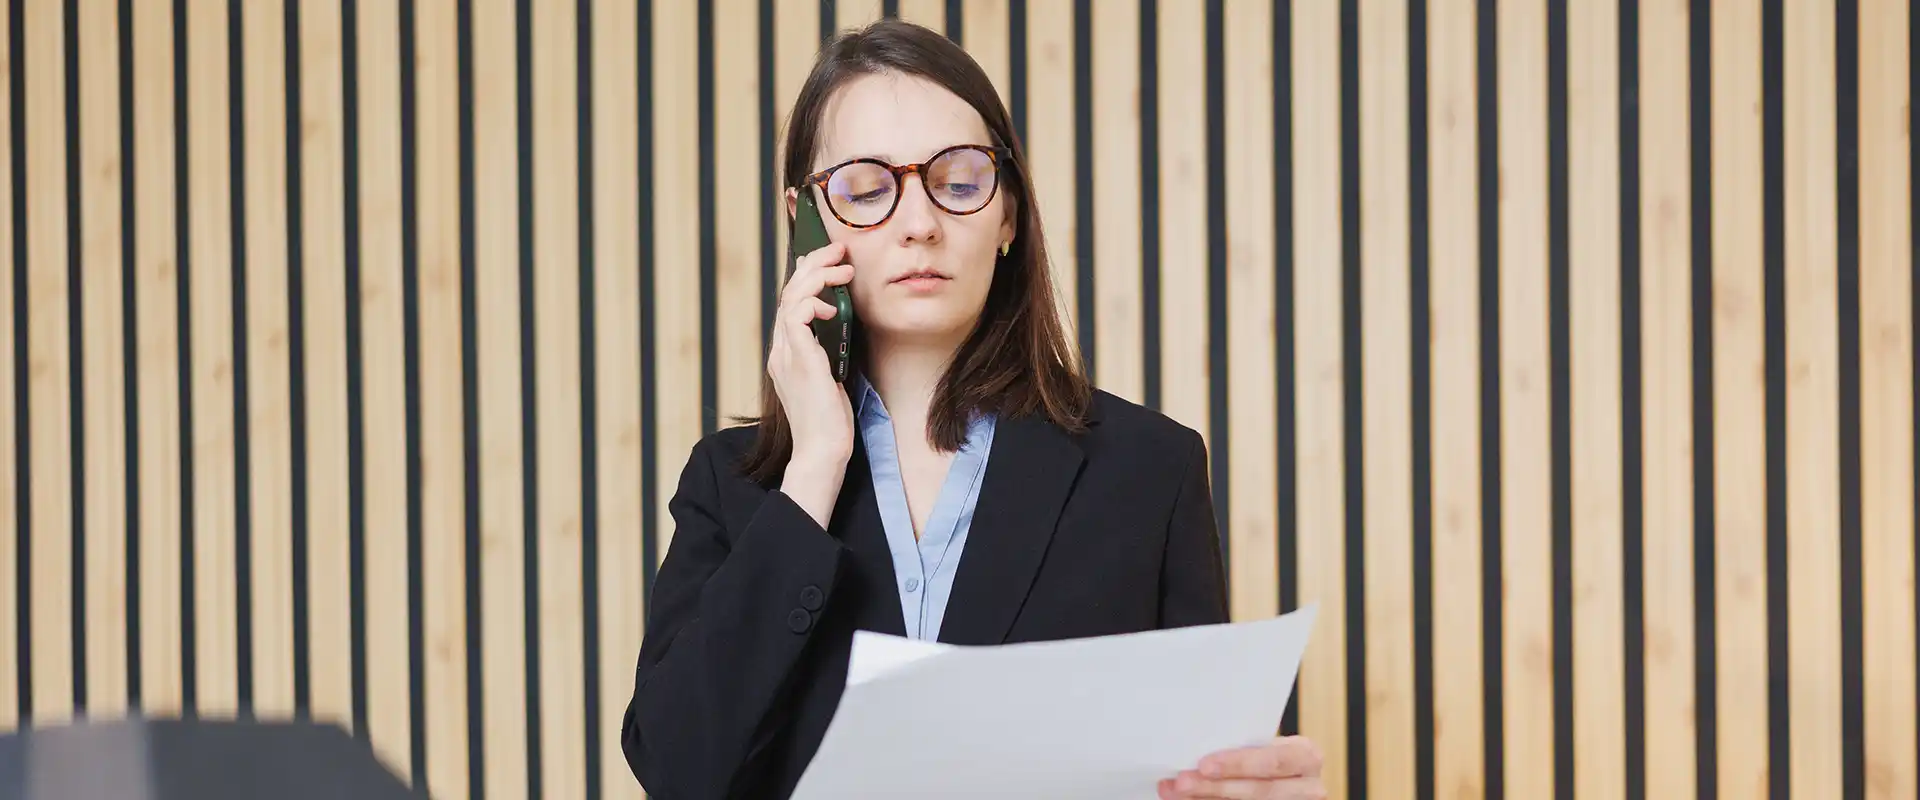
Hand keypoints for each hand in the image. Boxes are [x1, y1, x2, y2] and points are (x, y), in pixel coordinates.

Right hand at [769, 241, 856, 524]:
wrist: (823, 452)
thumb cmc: (832, 421)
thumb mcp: (833, 376)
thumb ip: (831, 350)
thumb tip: (844, 324)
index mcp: (787, 353)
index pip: (791, 302)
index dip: (807, 276)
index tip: (831, 261)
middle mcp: (781, 351)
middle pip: (788, 292)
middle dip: (813, 265)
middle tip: (839, 251)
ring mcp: (785, 355)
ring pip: (790, 298)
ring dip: (817, 276)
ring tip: (843, 269)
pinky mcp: (798, 361)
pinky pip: (797, 317)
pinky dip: (814, 303)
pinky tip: (834, 306)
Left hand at [1157, 736, 1325, 799]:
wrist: (1284, 779)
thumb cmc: (1266, 757)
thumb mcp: (1263, 747)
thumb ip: (1240, 746)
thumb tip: (1191, 748)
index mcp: (1305, 755)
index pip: (1274, 760)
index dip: (1238, 764)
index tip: (1204, 764)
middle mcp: (1309, 786)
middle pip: (1261, 791)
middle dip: (1217, 787)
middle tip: (1182, 782)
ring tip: (1177, 792)